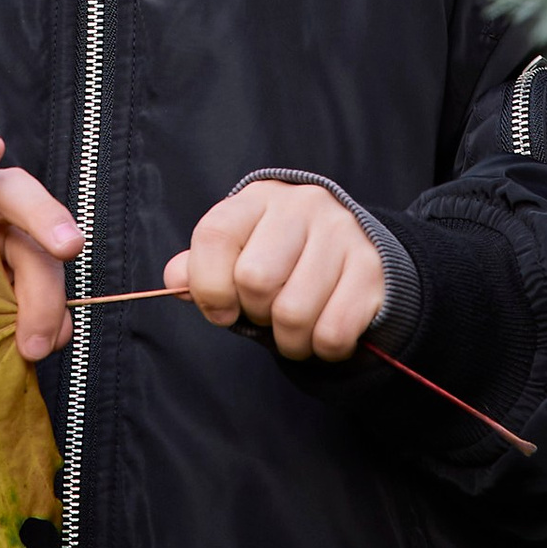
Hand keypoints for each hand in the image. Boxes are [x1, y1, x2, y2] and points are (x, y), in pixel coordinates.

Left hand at [0, 129, 81, 362]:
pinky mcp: (28, 283)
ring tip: (32, 343)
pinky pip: (49, 297)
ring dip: (44, 297)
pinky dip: (52, 321)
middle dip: (46, 218)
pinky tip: (47, 341)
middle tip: (68, 246)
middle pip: (18, 198)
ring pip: (39, 255)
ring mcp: (11, 242)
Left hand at [166, 180, 385, 362]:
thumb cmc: (283, 260)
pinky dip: (322, 348)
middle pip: (255, 280)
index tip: (220, 309)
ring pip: (294, 313)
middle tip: (268, 311)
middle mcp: (302, 206)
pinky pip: (333, 332)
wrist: (356, 255)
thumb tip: (174, 280)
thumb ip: (202, 268)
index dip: (208, 285)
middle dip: (256, 313)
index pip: (215, 235)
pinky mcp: (372, 270)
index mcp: (258, 199)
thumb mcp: (239, 254)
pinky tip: (323, 332)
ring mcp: (342, 234)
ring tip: (294, 328)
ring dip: (289, 340)